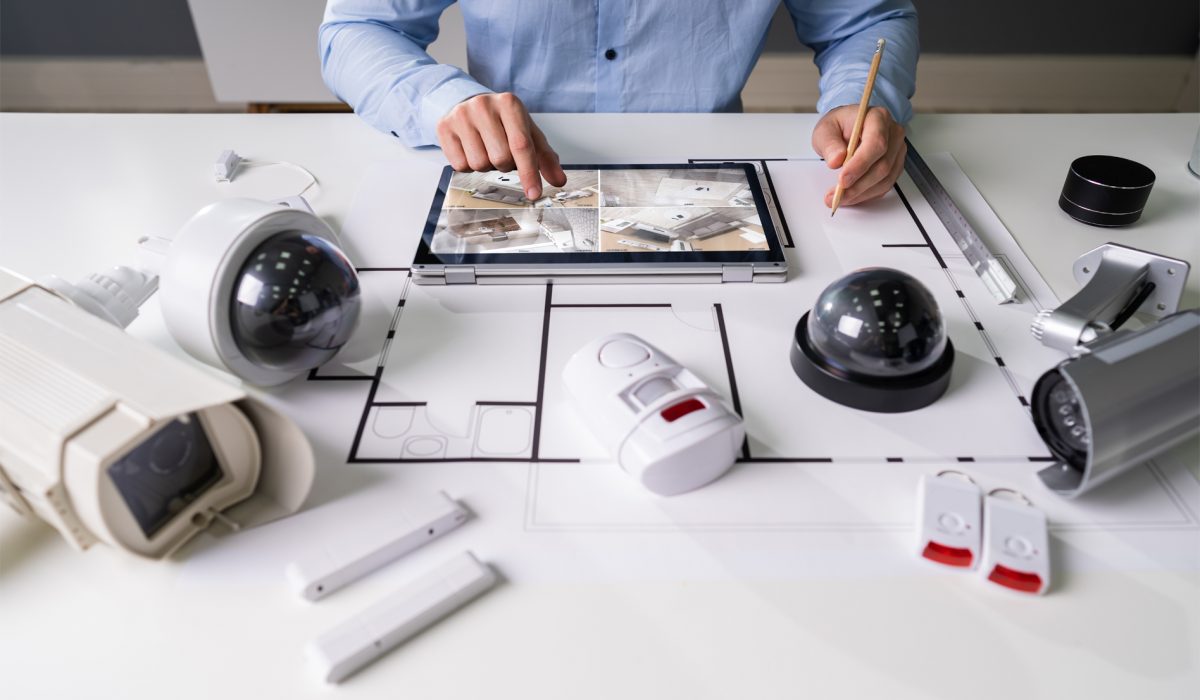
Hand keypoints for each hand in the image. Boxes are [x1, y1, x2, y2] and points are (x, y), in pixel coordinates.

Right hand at [436, 92, 566, 199]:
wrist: (469, 104)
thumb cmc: (502, 122)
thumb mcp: (527, 133)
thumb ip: (545, 157)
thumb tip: (559, 181)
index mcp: (509, 104)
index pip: (521, 145)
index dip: (529, 173)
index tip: (534, 194)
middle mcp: (483, 105)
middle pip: (500, 158)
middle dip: (505, 165)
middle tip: (502, 152)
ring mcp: (461, 115)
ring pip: (479, 164)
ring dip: (487, 165)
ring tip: (486, 149)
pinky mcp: (444, 127)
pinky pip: (460, 165)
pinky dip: (468, 165)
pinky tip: (471, 149)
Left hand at [812, 105, 906, 207]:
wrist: (848, 127)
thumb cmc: (839, 125)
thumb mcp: (825, 130)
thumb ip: (829, 144)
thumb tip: (836, 160)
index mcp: (878, 118)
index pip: (876, 144)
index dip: (860, 165)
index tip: (843, 180)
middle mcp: (893, 133)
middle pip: (882, 165)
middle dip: (858, 185)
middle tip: (837, 195)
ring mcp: (897, 150)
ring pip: (885, 179)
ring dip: (862, 193)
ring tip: (840, 199)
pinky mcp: (895, 165)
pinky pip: (885, 185)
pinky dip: (867, 194)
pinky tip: (852, 196)